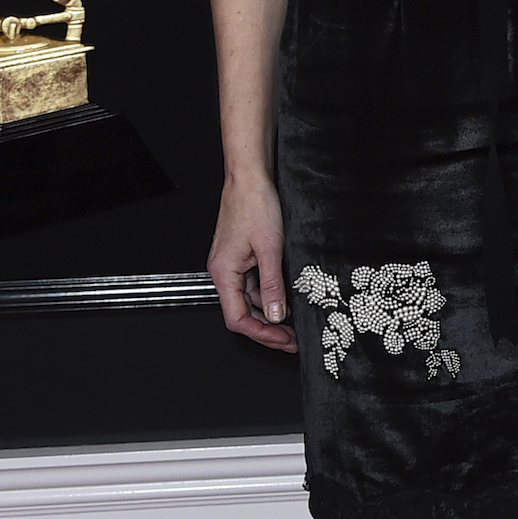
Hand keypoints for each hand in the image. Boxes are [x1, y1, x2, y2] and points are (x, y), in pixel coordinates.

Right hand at [208, 174, 296, 352]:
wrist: (250, 178)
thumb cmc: (254, 204)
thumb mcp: (270, 248)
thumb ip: (272, 285)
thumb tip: (276, 314)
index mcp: (224, 272)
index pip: (237, 318)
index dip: (261, 334)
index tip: (283, 340)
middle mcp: (224, 271)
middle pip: (242, 313)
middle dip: (268, 329)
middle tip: (292, 339)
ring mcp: (232, 265)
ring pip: (249, 300)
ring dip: (270, 314)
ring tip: (294, 323)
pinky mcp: (242, 257)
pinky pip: (253, 284)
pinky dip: (269, 295)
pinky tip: (286, 299)